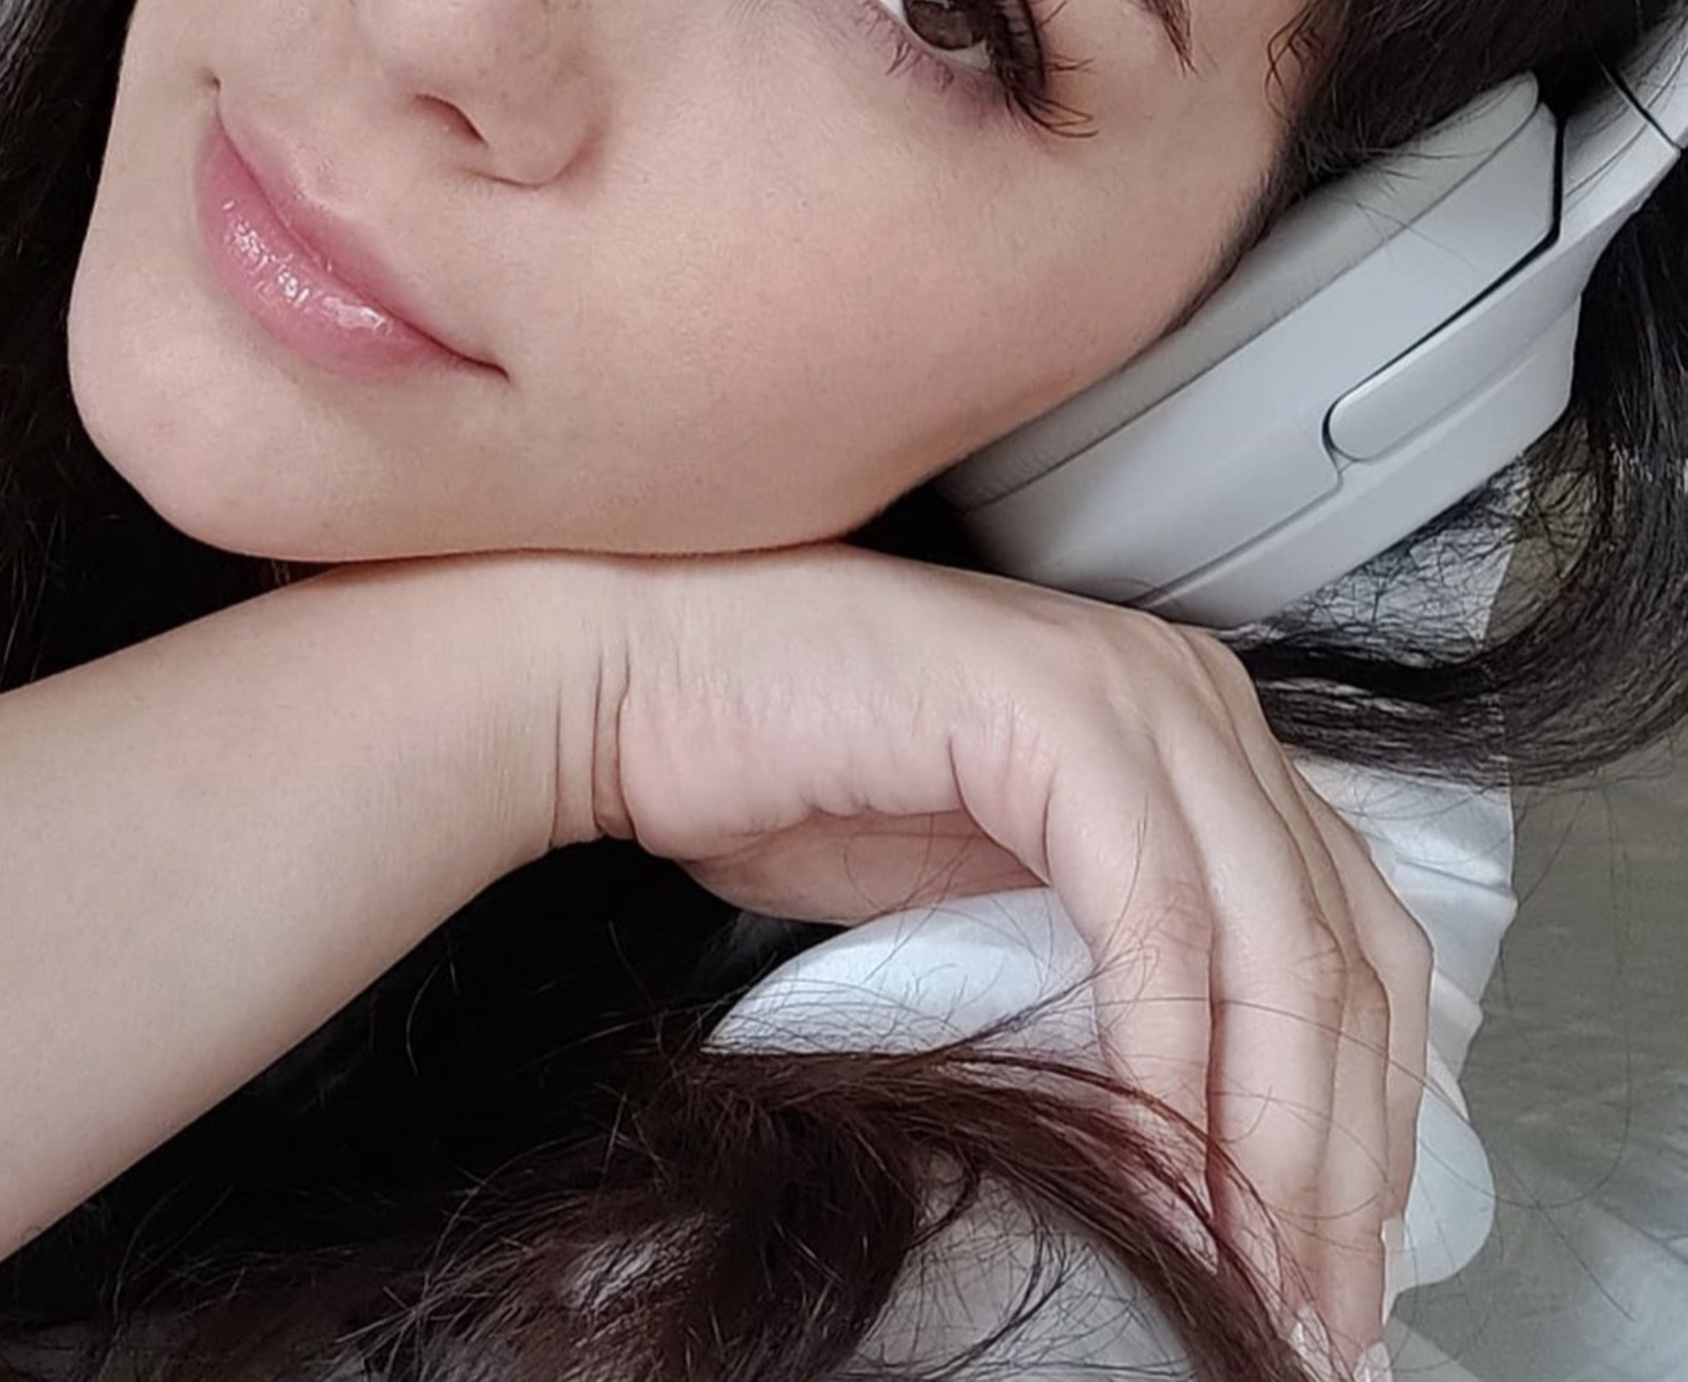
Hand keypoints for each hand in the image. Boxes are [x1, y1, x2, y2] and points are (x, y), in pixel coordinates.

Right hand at [551, 542, 1430, 1370]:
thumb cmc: (791, 783)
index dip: (1370, 1129)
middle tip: (1319, 1319)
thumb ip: (1122, 970)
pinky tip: (1162, 1175)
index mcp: (1200, 733)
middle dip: (1346, 1165)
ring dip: (1277, 1143)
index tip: (1339, 1278)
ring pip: (1276, 945)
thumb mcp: (1001, 901)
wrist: (637, 687)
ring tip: (1254, 1278)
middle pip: (1345, 958)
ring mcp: (1133, 690)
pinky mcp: (1053, 708)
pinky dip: (1172, 1066)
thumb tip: (1222, 1144)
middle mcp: (1194, 697)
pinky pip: (1155, 919)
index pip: (1355, 947)